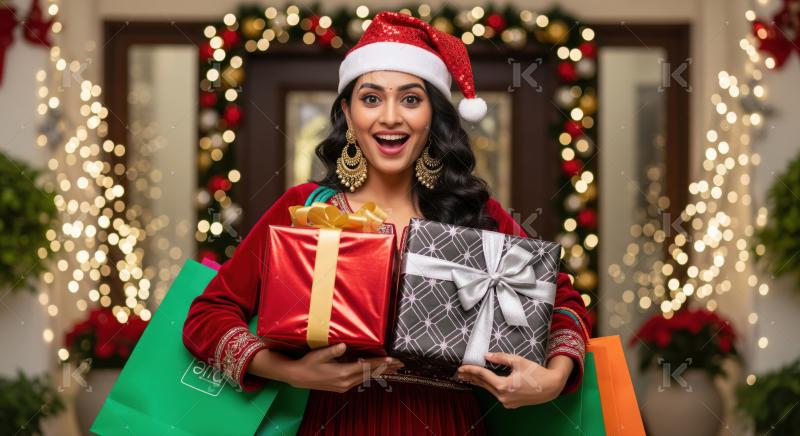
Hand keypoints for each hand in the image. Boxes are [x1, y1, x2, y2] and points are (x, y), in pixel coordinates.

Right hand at [284, 343, 403, 392]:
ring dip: (380, 372)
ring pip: (366, 377)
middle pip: (370, 373)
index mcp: (342, 373)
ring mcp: (344, 386)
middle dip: (385, 368)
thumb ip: (333, 350)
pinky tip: (375, 371)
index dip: (380, 362)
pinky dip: (370, 374)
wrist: (297, 377)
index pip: (366, 366)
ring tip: (393, 368)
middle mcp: (346, 381)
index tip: (392, 360)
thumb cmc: (308, 363)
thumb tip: (344, 346)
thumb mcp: (319, 355)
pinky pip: (360, 379)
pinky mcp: (342, 387)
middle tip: (400, 364)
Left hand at [457, 352, 572, 408]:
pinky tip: (484, 383)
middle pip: (484, 384)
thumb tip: (486, 356)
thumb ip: (501, 358)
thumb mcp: (518, 361)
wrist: (551, 387)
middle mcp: (503, 397)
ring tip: (468, 377)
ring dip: (479, 382)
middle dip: (472, 377)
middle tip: (460, 372)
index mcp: (504, 386)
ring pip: (489, 390)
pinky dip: (489, 387)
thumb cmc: (536, 373)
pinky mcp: (511, 404)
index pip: (483, 376)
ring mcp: (507, 402)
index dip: (472, 370)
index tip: (461, 367)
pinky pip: (496, 394)